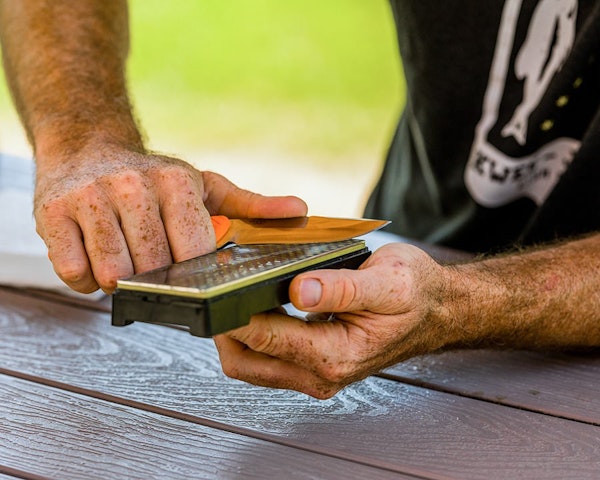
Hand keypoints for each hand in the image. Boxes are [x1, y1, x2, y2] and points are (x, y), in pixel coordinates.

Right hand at [34, 144, 306, 293]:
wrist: (88, 148)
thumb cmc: (153, 178)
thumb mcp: (205, 187)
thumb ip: (250, 206)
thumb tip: (299, 210)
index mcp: (176, 182)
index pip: (194, 251)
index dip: (192, 269)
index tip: (187, 268)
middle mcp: (132, 185)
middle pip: (154, 267)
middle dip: (157, 277)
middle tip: (152, 261)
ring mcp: (89, 198)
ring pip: (114, 274)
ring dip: (121, 278)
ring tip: (125, 256)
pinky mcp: (51, 214)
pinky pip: (75, 274)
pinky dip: (87, 278)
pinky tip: (96, 256)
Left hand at [214, 243, 457, 398]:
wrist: (433, 309)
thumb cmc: (414, 293)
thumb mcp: (386, 282)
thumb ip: (340, 289)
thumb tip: (297, 290)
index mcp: (337, 355)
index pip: (267, 339)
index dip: (234, 315)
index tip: (213, 290)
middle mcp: (321, 373)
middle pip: (246, 362)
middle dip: (223, 330)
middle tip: (213, 290)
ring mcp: (314, 373)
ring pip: (251, 364)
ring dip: (233, 335)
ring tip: (228, 295)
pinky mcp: (310, 364)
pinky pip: (266, 358)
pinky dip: (250, 336)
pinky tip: (250, 306)